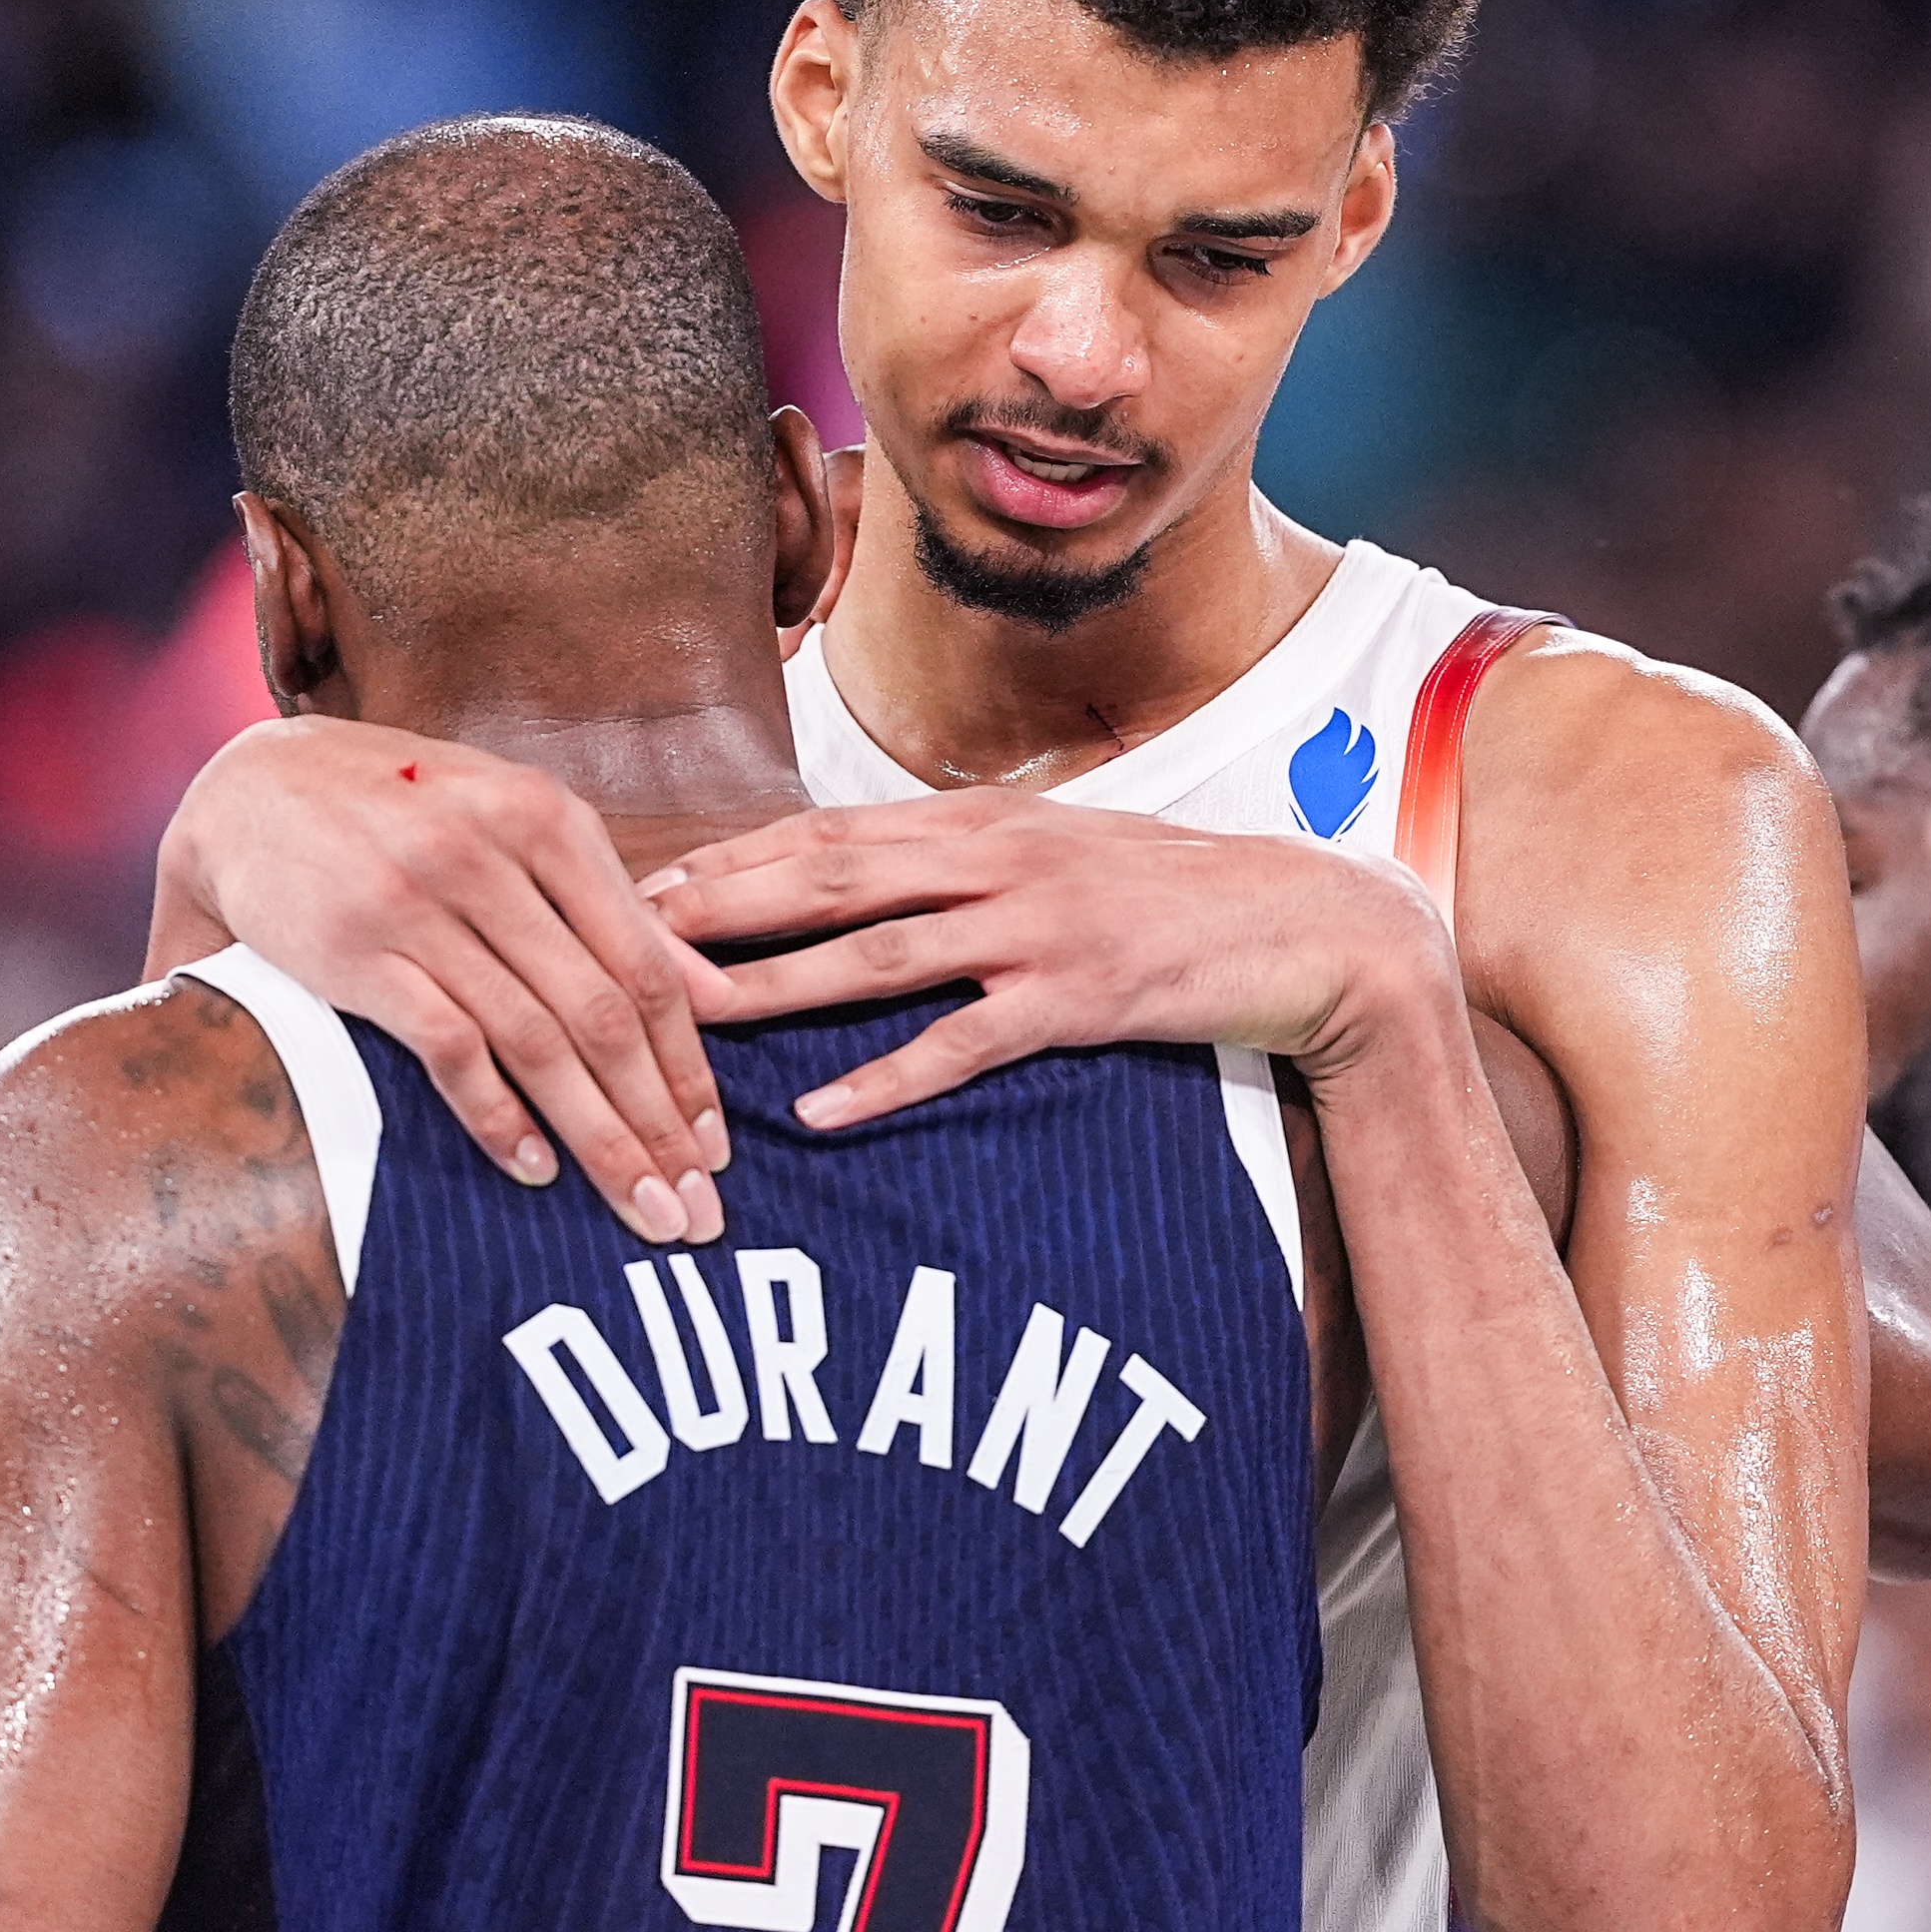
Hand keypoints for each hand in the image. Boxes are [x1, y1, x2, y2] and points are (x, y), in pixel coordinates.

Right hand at [149, 716, 729, 1239]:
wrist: (251, 790)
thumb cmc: (403, 810)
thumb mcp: (515, 823)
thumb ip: (612, 903)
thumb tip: (715, 993)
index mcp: (546, 821)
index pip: (644, 964)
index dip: (688, 1064)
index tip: (717, 1144)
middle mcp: (492, 858)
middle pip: (602, 1014)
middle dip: (659, 1122)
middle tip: (697, 1208)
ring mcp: (424, 906)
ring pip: (538, 1042)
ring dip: (598, 1137)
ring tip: (639, 1205)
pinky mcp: (359, 953)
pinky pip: (449, 1049)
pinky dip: (496, 1116)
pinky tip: (535, 1168)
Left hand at [642, 790, 1458, 1125]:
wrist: (1300, 921)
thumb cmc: (1169, 891)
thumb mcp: (1059, 848)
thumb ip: (965, 857)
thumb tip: (866, 871)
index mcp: (984, 821)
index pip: (831, 833)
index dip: (734, 858)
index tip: (648, 885)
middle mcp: (997, 860)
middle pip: (830, 878)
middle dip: (723, 907)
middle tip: (629, 940)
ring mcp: (1035, 927)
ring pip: (877, 952)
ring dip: (778, 984)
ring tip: (692, 1014)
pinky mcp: (1076, 999)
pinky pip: (962, 1046)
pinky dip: (886, 1079)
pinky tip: (821, 1111)